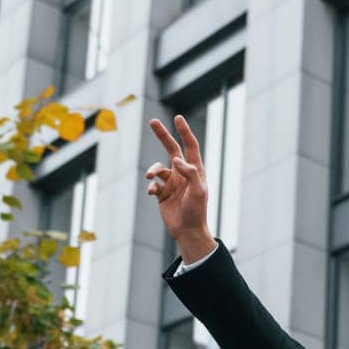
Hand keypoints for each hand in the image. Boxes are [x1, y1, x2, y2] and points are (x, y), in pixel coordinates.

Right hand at [146, 115, 214, 261]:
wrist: (188, 231)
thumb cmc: (197, 211)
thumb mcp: (198, 191)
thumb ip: (189, 173)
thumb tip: (176, 159)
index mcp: (194, 170)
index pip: (190, 146)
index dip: (184, 131)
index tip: (177, 118)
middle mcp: (182, 174)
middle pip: (171, 149)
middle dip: (162, 135)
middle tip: (152, 121)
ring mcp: (172, 183)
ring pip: (158, 168)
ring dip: (153, 169)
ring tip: (151, 176)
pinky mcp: (162, 194)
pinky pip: (153, 184)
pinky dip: (151, 186)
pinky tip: (152, 192)